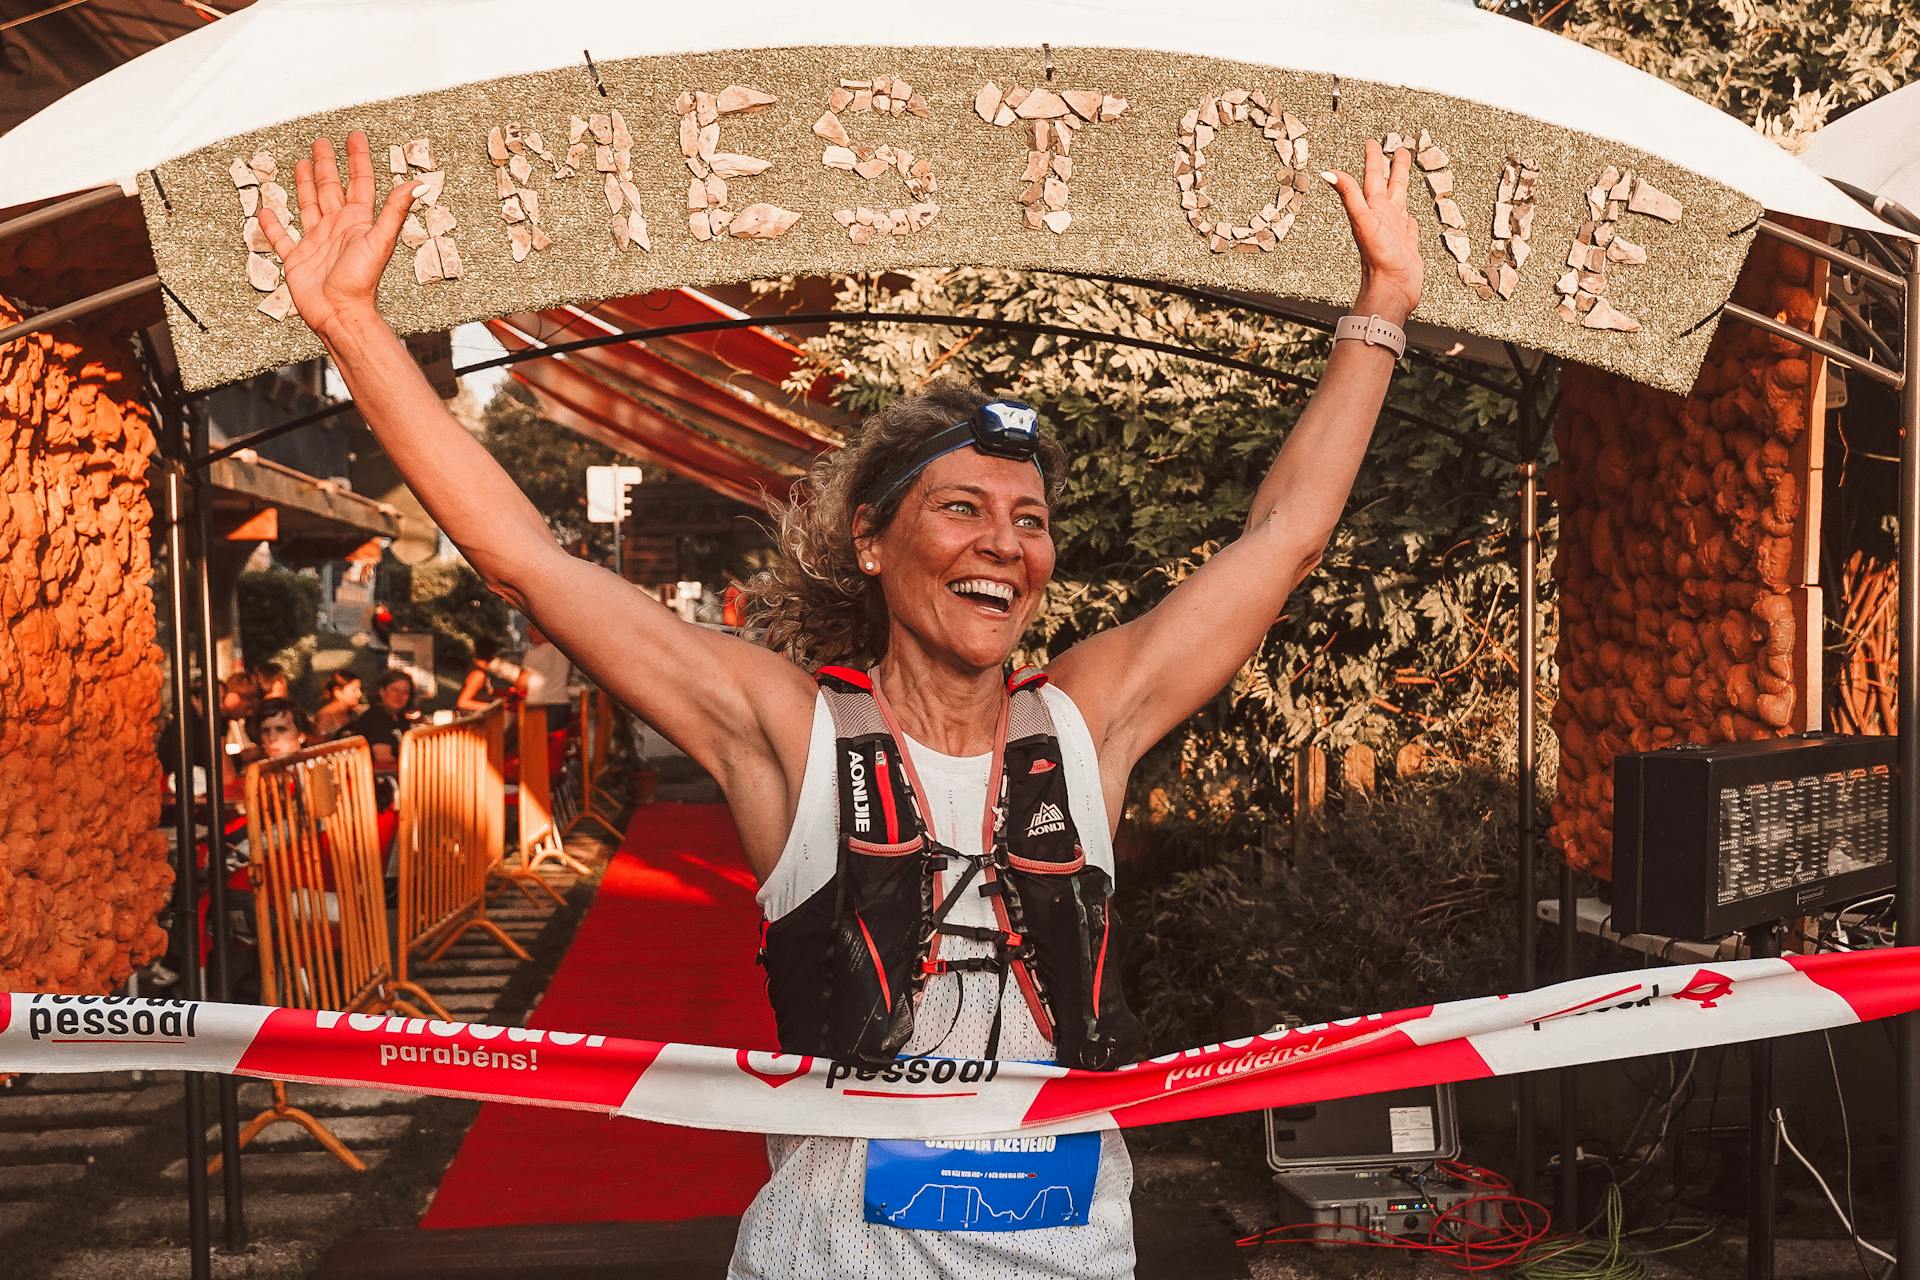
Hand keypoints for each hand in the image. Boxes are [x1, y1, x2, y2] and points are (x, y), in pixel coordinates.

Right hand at [256, 130, 416, 340]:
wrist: (340, 313)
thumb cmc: (361, 282)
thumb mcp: (380, 240)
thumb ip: (395, 211)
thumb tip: (418, 184)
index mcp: (358, 222)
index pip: (359, 182)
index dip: (357, 158)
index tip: (355, 136)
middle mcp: (338, 228)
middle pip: (331, 189)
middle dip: (327, 165)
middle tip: (321, 142)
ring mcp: (317, 243)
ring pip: (309, 206)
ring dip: (305, 185)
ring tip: (300, 164)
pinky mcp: (298, 259)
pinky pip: (283, 238)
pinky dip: (273, 226)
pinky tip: (267, 210)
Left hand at [1322, 138, 1422, 323]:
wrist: (1391, 289)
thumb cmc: (1377, 259)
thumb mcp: (1363, 220)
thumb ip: (1348, 195)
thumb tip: (1327, 172)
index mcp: (1373, 209)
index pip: (1373, 177)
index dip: (1373, 159)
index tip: (1372, 142)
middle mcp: (1383, 217)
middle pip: (1388, 184)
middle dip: (1391, 166)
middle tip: (1397, 148)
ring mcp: (1395, 231)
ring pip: (1400, 201)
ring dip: (1401, 186)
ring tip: (1405, 173)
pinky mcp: (1407, 245)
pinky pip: (1410, 226)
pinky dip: (1410, 217)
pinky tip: (1410, 216)